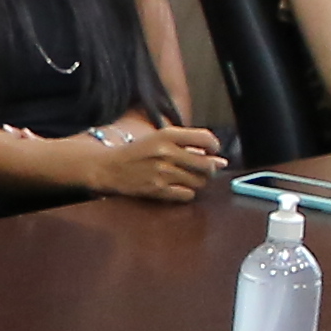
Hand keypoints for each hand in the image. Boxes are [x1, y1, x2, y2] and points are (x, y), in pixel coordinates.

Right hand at [80, 123, 224, 202]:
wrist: (109, 168)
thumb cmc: (138, 152)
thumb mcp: (160, 139)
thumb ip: (189, 146)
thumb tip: (221, 161)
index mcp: (167, 135)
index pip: (206, 138)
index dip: (215, 147)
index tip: (213, 152)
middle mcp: (166, 152)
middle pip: (206, 164)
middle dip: (209, 168)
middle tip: (202, 169)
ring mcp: (162, 172)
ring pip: (199, 181)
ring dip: (198, 181)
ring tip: (187, 177)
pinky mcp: (158, 189)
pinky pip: (187, 195)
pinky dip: (187, 193)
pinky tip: (178, 187)